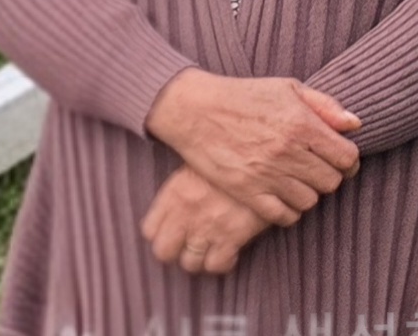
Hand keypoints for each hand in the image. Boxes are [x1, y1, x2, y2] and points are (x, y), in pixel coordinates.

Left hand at [143, 163, 265, 276]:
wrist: (267, 153)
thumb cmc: (236, 153)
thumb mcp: (202, 160)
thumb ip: (185, 185)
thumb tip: (179, 199)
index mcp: (176, 192)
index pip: (150, 229)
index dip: (161, 232)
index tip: (174, 229)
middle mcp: (186, 213)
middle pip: (164, 252)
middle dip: (176, 250)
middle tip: (190, 242)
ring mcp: (208, 226)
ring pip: (190, 263)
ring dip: (200, 257)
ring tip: (212, 245)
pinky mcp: (232, 236)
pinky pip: (217, 265)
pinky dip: (224, 261)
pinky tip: (231, 249)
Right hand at [146, 70, 360, 220]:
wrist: (199, 112)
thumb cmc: (247, 96)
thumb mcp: (290, 88)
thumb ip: (326, 106)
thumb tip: (356, 125)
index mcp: (302, 124)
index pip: (346, 156)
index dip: (351, 161)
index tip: (344, 159)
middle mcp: (288, 152)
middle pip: (331, 182)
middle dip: (333, 177)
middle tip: (322, 170)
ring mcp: (266, 175)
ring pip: (309, 201)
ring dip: (311, 194)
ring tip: (303, 182)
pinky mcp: (246, 193)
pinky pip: (282, 216)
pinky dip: (290, 211)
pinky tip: (286, 197)